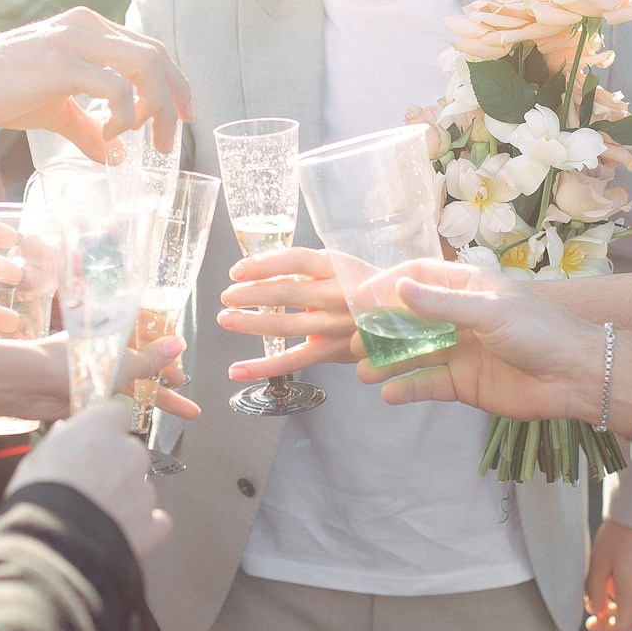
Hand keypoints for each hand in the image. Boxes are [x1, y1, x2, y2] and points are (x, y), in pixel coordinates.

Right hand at [0, 8, 192, 161]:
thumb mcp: (54, 110)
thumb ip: (88, 128)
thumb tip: (115, 155)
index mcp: (89, 28)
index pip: (149, 48)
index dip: (173, 82)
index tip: (182, 116)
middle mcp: (87, 26)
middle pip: (155, 55)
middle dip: (174, 99)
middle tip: (171, 137)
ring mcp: (74, 40)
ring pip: (144, 66)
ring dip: (156, 108)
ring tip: (146, 138)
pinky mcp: (61, 62)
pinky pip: (115, 87)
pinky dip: (123, 114)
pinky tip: (110, 133)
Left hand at [0, 334, 200, 428]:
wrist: (24, 384)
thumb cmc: (68, 364)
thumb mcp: (118, 361)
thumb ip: (149, 358)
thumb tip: (178, 344)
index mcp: (114, 330)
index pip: (150, 332)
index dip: (168, 348)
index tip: (181, 368)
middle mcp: (107, 349)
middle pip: (145, 360)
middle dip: (168, 376)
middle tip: (185, 391)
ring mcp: (98, 372)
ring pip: (135, 383)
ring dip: (159, 397)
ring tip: (187, 415)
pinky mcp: (88, 394)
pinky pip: (118, 400)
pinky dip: (134, 409)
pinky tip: (147, 422)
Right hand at [9, 401, 170, 560]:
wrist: (52, 544)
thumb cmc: (38, 496)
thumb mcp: (37, 458)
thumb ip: (59, 442)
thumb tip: (64, 434)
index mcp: (102, 428)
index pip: (117, 413)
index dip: (105, 428)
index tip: (95, 440)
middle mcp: (130, 453)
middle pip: (131, 452)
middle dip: (115, 467)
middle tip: (88, 487)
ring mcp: (144, 489)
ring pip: (140, 488)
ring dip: (124, 499)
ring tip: (94, 518)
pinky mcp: (151, 523)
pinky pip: (155, 521)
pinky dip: (141, 528)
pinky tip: (119, 534)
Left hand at [219, 246, 359, 376]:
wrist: (405, 314)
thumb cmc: (365, 288)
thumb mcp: (343, 266)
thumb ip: (309, 268)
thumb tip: (263, 269)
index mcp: (337, 267)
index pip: (297, 261)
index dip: (264, 264)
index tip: (238, 270)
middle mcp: (337, 294)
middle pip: (287, 293)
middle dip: (250, 294)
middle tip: (226, 295)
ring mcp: (335, 325)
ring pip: (286, 326)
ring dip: (251, 324)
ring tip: (226, 319)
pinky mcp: (332, 351)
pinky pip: (293, 360)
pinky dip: (263, 366)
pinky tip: (237, 369)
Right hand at [350, 260, 605, 420]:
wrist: (575, 376)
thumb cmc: (539, 331)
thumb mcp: (490, 311)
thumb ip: (443, 304)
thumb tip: (399, 289)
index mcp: (466, 288)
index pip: (417, 279)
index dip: (386, 286)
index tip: (357, 298)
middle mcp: (458, 317)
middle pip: (409, 319)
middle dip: (381, 329)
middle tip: (353, 340)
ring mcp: (459, 352)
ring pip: (414, 354)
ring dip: (388, 361)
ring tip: (363, 371)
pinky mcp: (463, 384)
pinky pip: (428, 384)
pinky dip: (407, 388)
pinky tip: (388, 393)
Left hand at [584, 521, 631, 630]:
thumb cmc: (620, 536)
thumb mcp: (598, 563)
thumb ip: (593, 591)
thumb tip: (595, 610)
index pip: (623, 628)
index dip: (605, 630)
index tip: (591, 622)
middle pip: (630, 617)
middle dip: (610, 614)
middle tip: (595, 602)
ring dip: (620, 602)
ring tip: (608, 580)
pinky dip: (631, 592)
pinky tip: (622, 573)